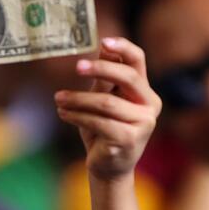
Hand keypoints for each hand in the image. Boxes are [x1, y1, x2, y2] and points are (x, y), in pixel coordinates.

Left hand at [54, 37, 161, 180]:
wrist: (109, 168)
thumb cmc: (105, 131)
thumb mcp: (104, 100)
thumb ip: (106, 78)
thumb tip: (104, 46)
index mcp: (145, 92)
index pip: (138, 61)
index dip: (123, 47)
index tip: (103, 41)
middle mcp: (150, 106)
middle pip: (128, 77)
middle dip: (101, 69)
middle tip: (77, 66)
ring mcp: (143, 124)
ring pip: (106, 103)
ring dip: (78, 99)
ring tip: (59, 98)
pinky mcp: (129, 139)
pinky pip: (99, 122)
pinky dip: (77, 116)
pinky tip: (63, 113)